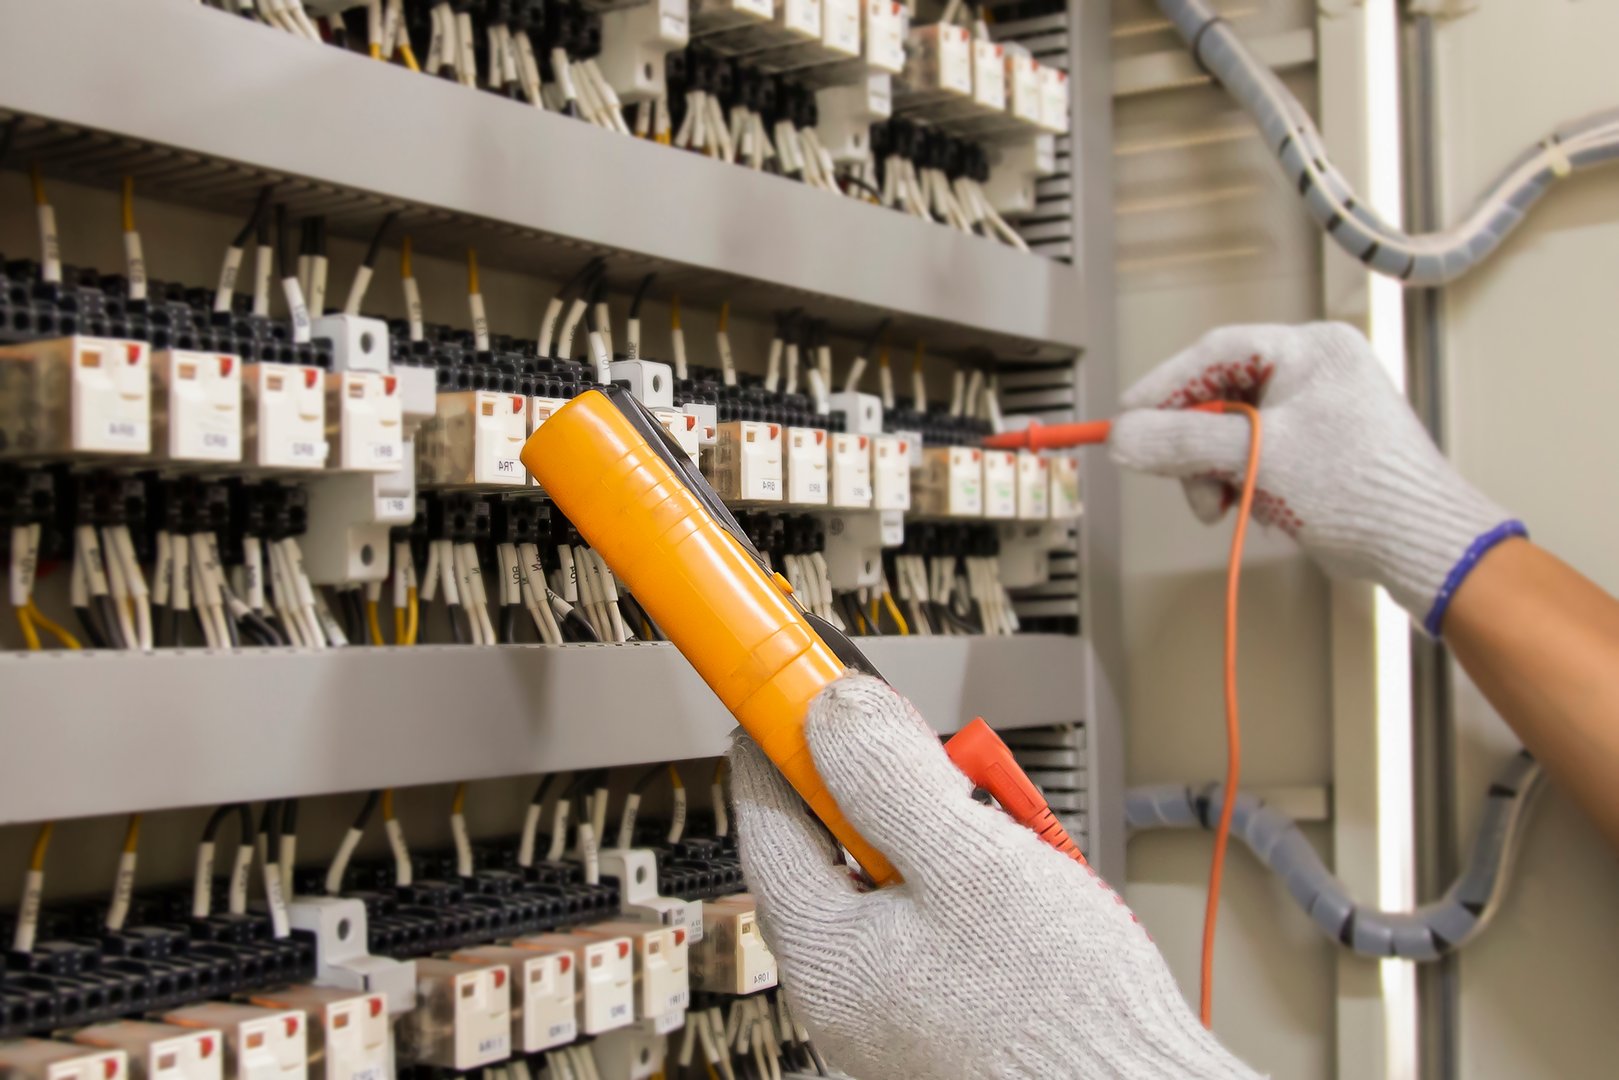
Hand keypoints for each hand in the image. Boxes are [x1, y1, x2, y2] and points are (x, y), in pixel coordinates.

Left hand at [728, 673, 1256, 1079]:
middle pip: (827, 853)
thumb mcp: (974, 861)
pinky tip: (1011, 885)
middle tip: (920, 752)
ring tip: (993, 830)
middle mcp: (843, 995)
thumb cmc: (1063, 1009)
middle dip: (874, 792)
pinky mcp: (940, 1022)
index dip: (782, 742)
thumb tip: (835, 715)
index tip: (795, 693)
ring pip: (887, 889)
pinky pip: (926, 930)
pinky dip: (958, 890)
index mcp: (825, 957)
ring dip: (930, 840)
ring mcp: (890, 1014)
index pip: (766, 821)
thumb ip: (892, 780)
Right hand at [1109, 322, 1520, 632]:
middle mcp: (1317, 370)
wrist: (1422, 543)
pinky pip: (1256, 454)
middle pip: (1220, 395)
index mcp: (1312, 348)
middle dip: (1198, 446)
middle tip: (1191, 485)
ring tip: (1230, 508)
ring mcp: (1318, 410)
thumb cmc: (1362, 489)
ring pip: (1234, 431)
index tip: (1128, 418)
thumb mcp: (1257, 458)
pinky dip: (1244, 483)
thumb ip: (1183, 441)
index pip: (1215, 352)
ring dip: (1218, 472)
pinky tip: (1259, 510)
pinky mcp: (1318, 448)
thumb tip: (1124, 436)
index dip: (1164, 386)